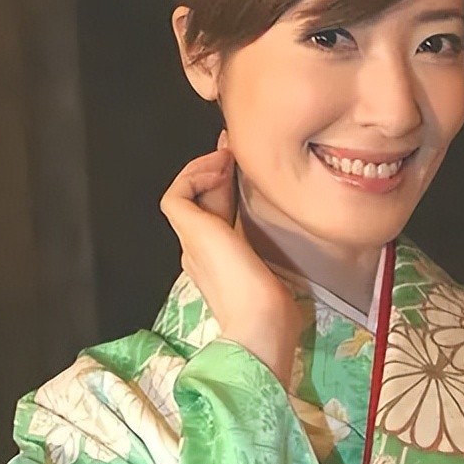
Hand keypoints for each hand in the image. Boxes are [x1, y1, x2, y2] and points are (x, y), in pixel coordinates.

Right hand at [159, 130, 300, 388]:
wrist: (259, 319)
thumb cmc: (274, 304)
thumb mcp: (274, 264)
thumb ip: (271, 244)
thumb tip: (284, 217)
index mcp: (217, 260)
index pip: (216, 213)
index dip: (225, 186)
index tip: (241, 164)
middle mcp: (198, 248)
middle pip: (201, 200)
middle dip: (215, 169)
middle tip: (231, 144)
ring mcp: (189, 239)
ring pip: (185, 194)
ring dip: (204, 169)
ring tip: (227, 155)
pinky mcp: (187, 229)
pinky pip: (178, 193)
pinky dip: (195, 175)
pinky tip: (221, 168)